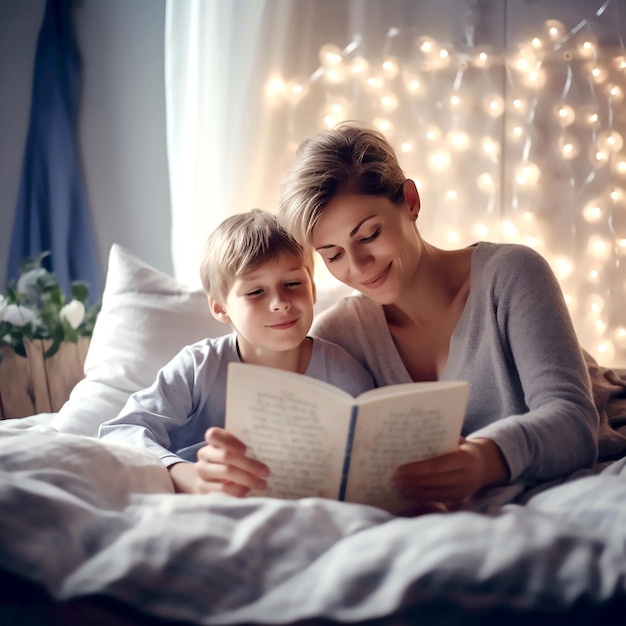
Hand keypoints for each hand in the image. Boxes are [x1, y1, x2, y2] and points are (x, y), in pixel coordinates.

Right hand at [169, 427, 269, 495]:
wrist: (213, 479)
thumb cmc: (233, 460)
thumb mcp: (237, 451)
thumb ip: (246, 448)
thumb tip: (269, 448)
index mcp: (213, 441)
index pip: (214, 435)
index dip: (230, 441)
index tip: (246, 449)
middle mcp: (204, 455)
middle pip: (225, 456)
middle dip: (248, 464)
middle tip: (266, 472)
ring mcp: (202, 471)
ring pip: (226, 473)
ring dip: (247, 479)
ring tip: (262, 484)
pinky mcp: (203, 488)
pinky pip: (223, 490)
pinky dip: (238, 490)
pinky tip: (249, 490)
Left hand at [393, 437, 508, 505]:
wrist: (485, 464)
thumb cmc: (464, 448)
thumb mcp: (458, 441)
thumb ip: (442, 441)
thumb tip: (415, 438)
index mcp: (466, 458)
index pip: (439, 464)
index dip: (419, 468)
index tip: (401, 468)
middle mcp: (467, 476)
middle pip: (435, 481)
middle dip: (414, 481)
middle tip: (396, 479)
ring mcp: (464, 491)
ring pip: (436, 494)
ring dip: (416, 492)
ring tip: (399, 487)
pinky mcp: (460, 500)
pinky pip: (439, 500)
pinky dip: (423, 498)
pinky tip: (410, 494)